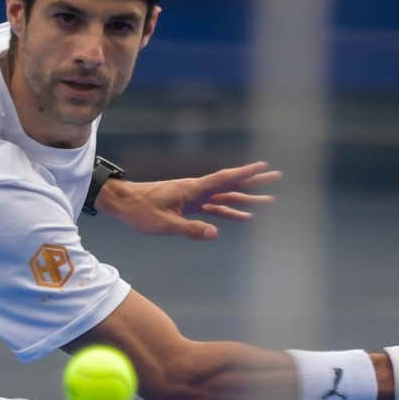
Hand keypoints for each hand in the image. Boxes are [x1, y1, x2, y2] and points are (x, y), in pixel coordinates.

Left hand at [95, 161, 281, 240]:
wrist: (123, 203)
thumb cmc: (140, 211)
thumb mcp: (164, 224)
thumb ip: (190, 229)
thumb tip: (215, 234)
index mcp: (192, 189)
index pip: (224, 179)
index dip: (245, 173)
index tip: (264, 165)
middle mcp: (196, 190)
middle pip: (230, 185)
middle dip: (254, 182)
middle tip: (276, 177)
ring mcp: (193, 197)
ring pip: (225, 196)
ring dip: (245, 198)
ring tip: (267, 200)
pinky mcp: (189, 205)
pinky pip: (214, 207)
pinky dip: (229, 211)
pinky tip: (242, 216)